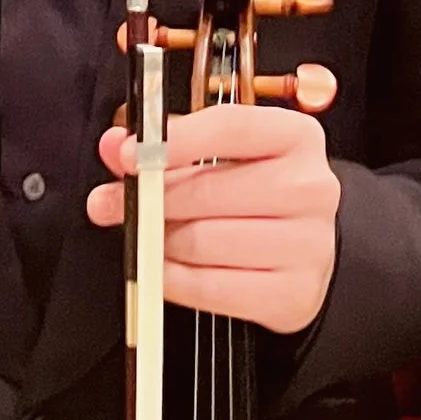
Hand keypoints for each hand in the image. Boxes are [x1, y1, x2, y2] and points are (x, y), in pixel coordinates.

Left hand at [86, 102, 340, 335]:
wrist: (305, 250)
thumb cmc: (259, 196)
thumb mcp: (224, 155)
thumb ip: (168, 147)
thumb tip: (115, 146)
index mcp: (297, 138)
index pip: (230, 127)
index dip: (173, 140)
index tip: (128, 154)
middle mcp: (310, 188)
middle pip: (208, 191)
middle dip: (149, 199)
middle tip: (110, 203)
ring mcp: (308, 244)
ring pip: (202, 242)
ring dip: (160, 241)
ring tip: (147, 236)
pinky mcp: (293, 292)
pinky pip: (209, 288)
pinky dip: (173, 279)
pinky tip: (163, 268)